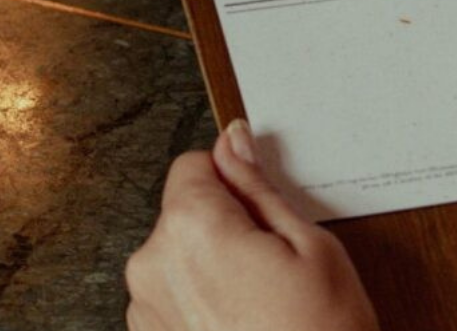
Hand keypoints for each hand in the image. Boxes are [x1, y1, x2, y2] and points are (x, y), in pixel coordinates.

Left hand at [125, 120, 379, 330]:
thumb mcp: (310, 246)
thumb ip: (258, 188)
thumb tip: (234, 143)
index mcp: (191, 229)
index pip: (194, 164)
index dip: (233, 179)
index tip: (261, 207)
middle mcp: (154, 267)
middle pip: (183, 213)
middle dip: (224, 226)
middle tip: (274, 265)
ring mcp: (146, 311)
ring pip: (180, 257)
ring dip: (212, 267)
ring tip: (261, 302)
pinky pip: (174, 297)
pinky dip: (202, 303)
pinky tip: (244, 323)